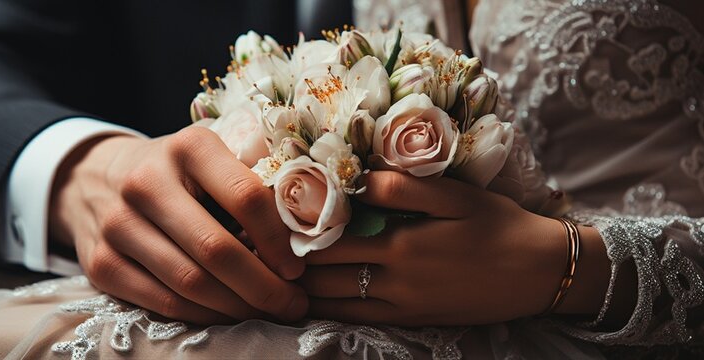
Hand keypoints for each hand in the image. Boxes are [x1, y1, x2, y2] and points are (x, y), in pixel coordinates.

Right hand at [50, 127, 306, 323]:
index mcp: (187, 147)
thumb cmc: (178, 172)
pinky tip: (228, 315)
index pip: (246, 196)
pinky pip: (163, 302)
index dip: (278, 239)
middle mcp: (145, 182)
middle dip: (264, 287)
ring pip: (190, 283)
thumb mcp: (213, 157)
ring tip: (268, 312)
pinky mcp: (100, 263)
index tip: (299, 267)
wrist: (98, 178)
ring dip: (238, 308)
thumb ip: (256, 180)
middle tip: (294, 304)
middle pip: (216, 250)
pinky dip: (203, 317)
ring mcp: (116, 225)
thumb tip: (311, 229)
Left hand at [299, 171, 609, 325]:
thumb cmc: (499, 225)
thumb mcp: (458, 196)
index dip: (294, 232)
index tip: (271, 218)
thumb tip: (359, 177)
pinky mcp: (412, 321)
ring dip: (304, 290)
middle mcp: (394, 281)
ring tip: (281, 272)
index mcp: (400, 245)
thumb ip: (406, 187)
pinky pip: (358, 319)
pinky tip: (314, 298)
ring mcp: (401, 306)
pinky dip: (330, 309)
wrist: (541, 273)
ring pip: (333, 304)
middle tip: (267, 245)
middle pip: (322, 277)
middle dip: (290, 263)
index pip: (328, 241)